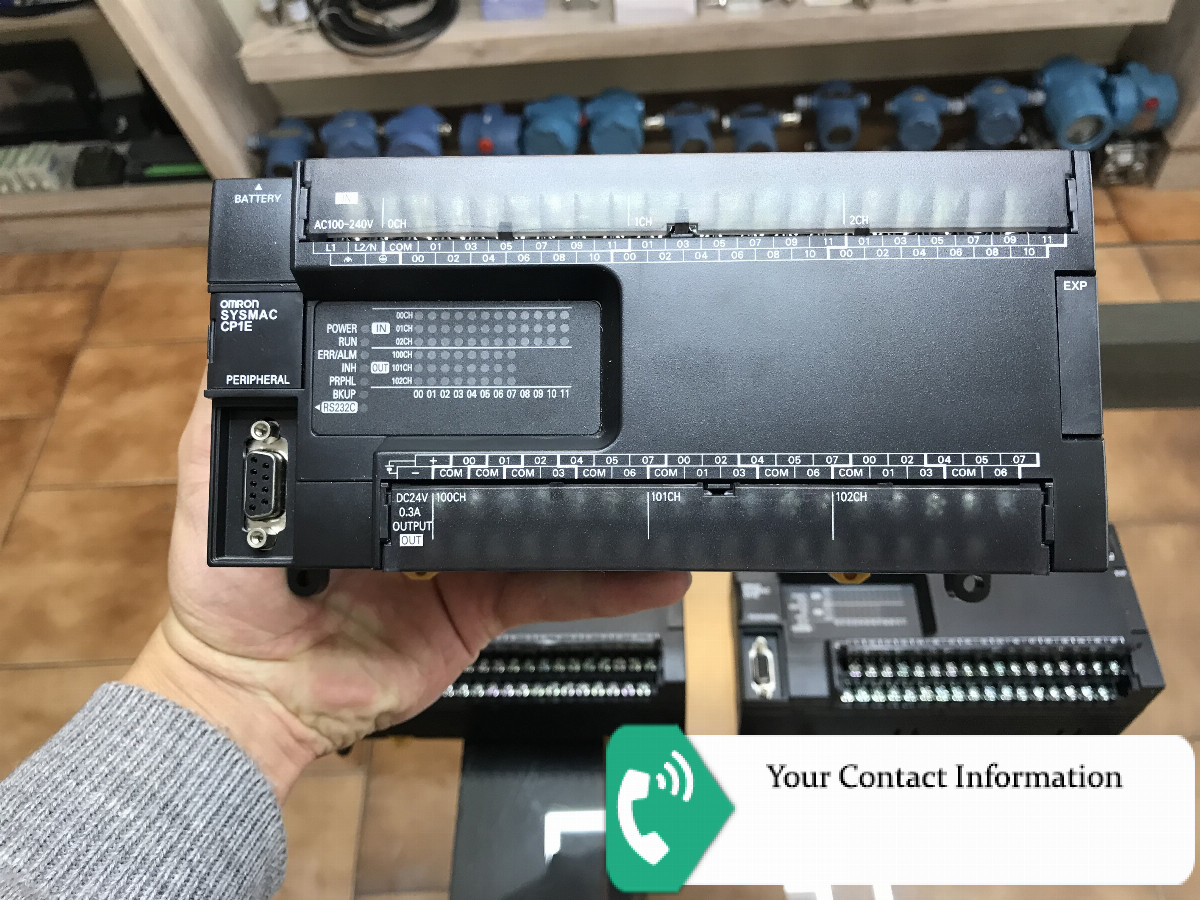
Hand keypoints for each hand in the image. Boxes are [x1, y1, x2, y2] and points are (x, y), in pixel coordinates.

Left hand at [125, 379, 689, 798]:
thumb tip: (232, 350)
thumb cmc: (225, 601)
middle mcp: (421, 506)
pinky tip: (651, 567)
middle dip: (555, 440)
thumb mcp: (213, 492)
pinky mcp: (481, 609)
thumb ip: (224, 424)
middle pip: (500, 463)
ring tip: (658, 484)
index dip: (477, 390)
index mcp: (370, 469)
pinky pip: (549, 591)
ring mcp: (458, 559)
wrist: (257, 698)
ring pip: (539, 522)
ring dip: (598, 510)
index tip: (518, 351)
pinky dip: (604, 584)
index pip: (435, 416)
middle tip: (609, 407)